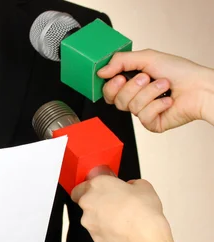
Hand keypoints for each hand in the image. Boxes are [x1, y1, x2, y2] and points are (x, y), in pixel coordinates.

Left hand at [71, 175, 171, 241]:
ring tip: (121, 219)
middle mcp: (88, 202)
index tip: (101, 191)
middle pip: (84, 202)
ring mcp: (89, 221)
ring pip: (90, 218)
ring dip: (101, 218)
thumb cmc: (142, 211)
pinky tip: (121, 230)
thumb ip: (132, 184)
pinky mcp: (94, 237)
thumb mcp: (143, 186)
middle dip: (95, 203)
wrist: (144, 236)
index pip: (81, 186)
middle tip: (113, 204)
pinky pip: (98, 232)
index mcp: (97, 185)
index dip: (90, 189)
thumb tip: (132, 187)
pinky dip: (107, 231)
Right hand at [98, 49, 213, 131]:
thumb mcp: (147, 57)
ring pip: (131, 107)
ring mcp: (143, 112)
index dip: (111, 86)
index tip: (119, 77)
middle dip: (133, 87)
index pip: (108, 90)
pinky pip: (144, 117)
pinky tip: (168, 101)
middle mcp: (136, 98)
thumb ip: (120, 61)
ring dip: (151, 93)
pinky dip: (158, 105)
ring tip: (165, 86)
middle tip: (147, 78)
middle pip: (116, 100)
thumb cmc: (180, 72)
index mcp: (132, 83)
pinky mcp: (152, 123)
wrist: (200, 87)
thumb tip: (101, 72)